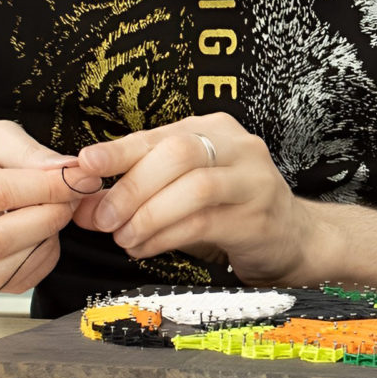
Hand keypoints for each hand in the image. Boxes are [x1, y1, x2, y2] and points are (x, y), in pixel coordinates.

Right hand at [0, 120, 77, 292]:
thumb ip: (27, 152)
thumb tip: (67, 173)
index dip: (45, 189)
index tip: (78, 179)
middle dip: (46, 220)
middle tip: (70, 199)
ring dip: (42, 245)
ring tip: (52, 216)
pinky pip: (3, 284)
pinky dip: (35, 263)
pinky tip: (40, 237)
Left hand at [70, 114, 318, 283]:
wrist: (291, 238)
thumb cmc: (228, 210)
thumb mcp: (183, 190)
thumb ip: (140, 190)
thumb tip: (87, 204)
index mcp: (213, 129)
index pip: (158, 134)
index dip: (119, 150)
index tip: (85, 164)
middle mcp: (238, 146)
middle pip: (177, 154)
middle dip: (132, 187)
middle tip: (104, 218)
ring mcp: (253, 180)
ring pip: (193, 188)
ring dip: (149, 215)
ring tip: (124, 237)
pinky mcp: (258, 217)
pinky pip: (205, 222)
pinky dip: (167, 236)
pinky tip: (146, 247)